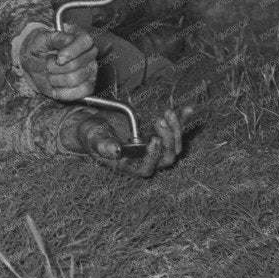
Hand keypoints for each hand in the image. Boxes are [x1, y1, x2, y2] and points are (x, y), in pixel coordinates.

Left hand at [20, 28, 97, 101]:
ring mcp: (90, 69)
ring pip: (75, 79)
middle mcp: (88, 52)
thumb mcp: (40, 40)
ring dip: (56, 79)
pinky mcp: (88, 85)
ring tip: (51, 73)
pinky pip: (82, 92)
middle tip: (48, 64)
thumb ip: (53, 37)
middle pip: (77, 64)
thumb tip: (68, 38)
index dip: (72, 51)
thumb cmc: (38, 49)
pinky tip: (55, 89)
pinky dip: (63, 93)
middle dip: (56, 68)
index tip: (58, 59)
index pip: (85, 41)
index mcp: (79, 35)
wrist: (33, 66)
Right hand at [61, 106, 194, 178]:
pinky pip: (175, 130)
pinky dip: (182, 120)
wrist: (93, 124)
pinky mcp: (158, 134)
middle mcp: (144, 160)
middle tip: (159, 120)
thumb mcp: (92, 138)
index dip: (153, 156)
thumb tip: (115, 151)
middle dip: (167, 140)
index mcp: (128, 166)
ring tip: (168, 112)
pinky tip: (189, 109)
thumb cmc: (90, 134)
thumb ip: (103, 145)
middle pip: (166, 158)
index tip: (153, 139)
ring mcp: (153, 147)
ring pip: (174, 146)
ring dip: (176, 129)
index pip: (146, 168)